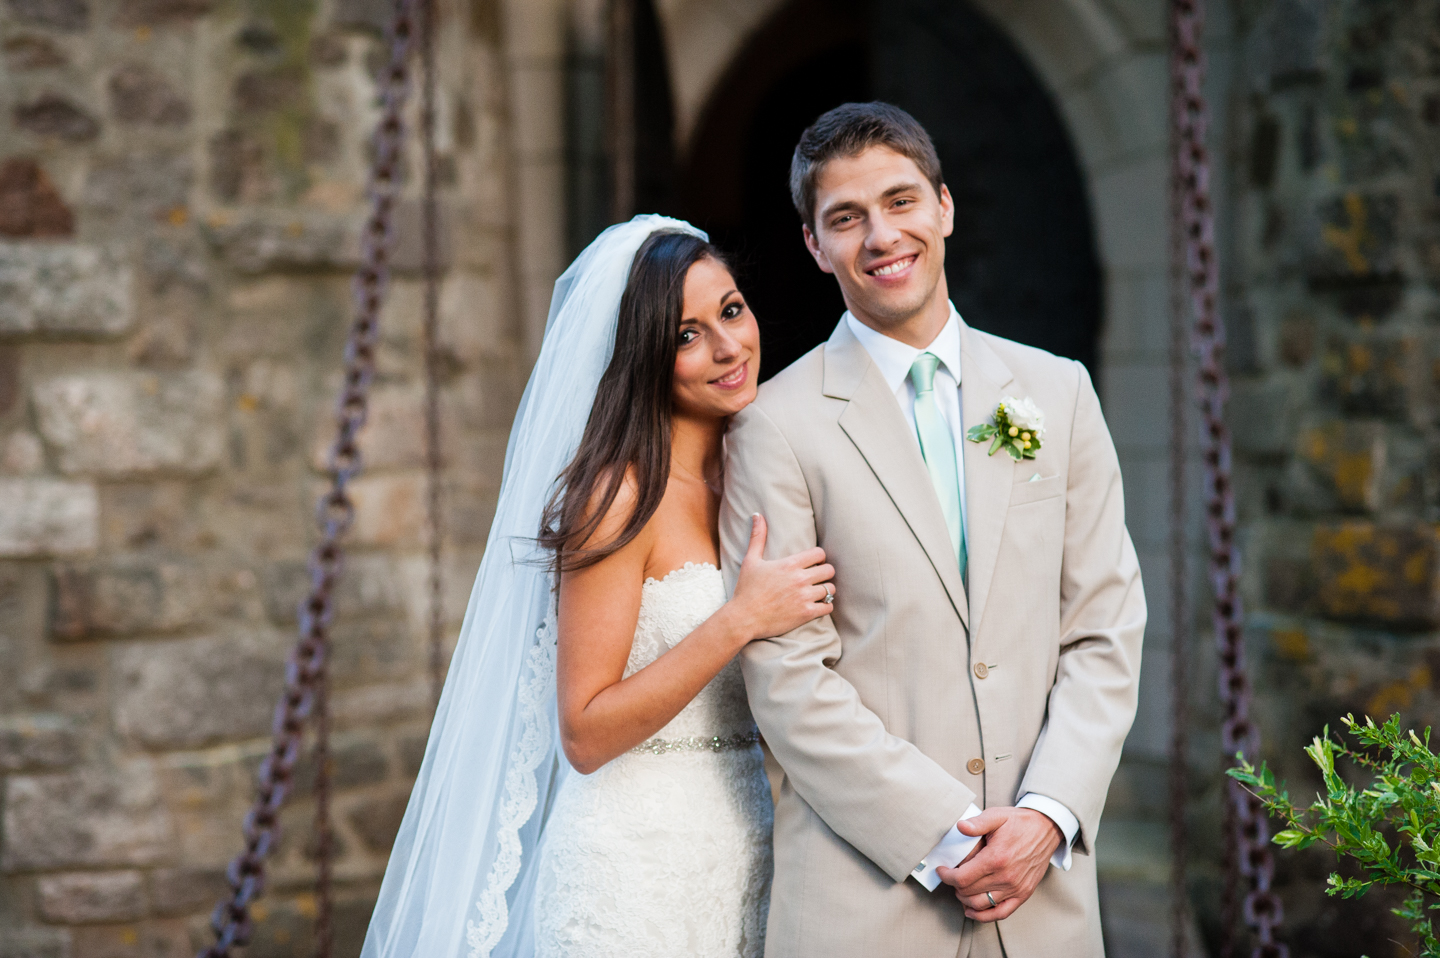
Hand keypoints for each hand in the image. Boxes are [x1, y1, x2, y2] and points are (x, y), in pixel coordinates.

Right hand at [729, 514, 833, 640]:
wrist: (744, 618)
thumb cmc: (746, 589)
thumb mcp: (750, 561)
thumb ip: (757, 537)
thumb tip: (757, 515)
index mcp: (789, 564)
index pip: (820, 553)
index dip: (819, 557)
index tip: (813, 563)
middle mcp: (800, 579)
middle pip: (829, 570)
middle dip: (824, 573)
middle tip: (817, 578)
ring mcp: (804, 597)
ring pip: (831, 589)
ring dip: (826, 590)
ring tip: (818, 592)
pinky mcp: (806, 613)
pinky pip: (828, 607)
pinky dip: (825, 606)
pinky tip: (817, 605)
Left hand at [934, 807, 1061, 921]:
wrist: (1047, 829)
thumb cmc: (1020, 822)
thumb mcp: (997, 815)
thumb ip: (977, 823)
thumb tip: (960, 827)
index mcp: (996, 858)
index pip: (962, 878)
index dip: (946, 876)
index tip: (941, 870)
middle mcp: (1006, 877)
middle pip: (969, 892)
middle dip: (954, 885)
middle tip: (951, 875)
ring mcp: (1016, 888)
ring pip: (981, 904)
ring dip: (965, 899)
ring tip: (960, 889)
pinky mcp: (1023, 894)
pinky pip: (1001, 913)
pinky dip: (984, 916)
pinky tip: (972, 910)